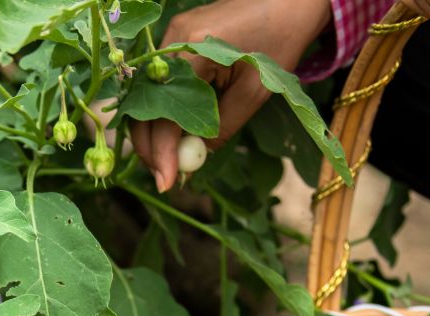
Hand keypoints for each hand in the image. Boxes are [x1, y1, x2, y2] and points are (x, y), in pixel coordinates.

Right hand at [131, 0, 331, 191]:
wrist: (285, 1)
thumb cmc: (278, 42)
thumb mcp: (253, 94)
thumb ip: (220, 129)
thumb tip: (192, 162)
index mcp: (190, 51)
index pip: (163, 114)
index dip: (162, 154)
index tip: (167, 184)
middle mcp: (169, 42)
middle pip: (144, 107)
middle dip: (151, 148)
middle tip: (165, 179)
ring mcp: (167, 39)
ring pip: (147, 98)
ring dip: (154, 133)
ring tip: (169, 163)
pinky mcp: (173, 42)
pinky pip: (159, 84)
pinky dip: (162, 112)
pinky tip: (174, 136)